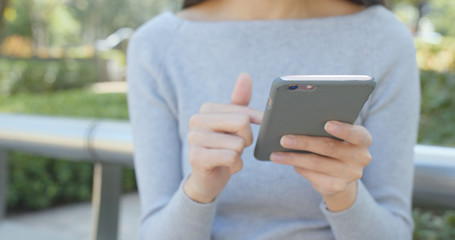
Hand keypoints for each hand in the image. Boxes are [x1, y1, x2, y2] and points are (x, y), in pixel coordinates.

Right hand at [184, 73, 262, 202]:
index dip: (257, 123)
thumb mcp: (233, 124)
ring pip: (238, 144)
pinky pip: (231, 157)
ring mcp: (194, 138)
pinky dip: (236, 166)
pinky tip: (227, 167)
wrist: (208, 179)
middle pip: (242, 123)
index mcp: (207, 108)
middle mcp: (197, 120)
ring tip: (228, 157)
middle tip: (238, 147)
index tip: (259, 129)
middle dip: (247, 140)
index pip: (243, 111)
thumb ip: (240, 102)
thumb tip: (245, 75)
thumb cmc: (223, 148)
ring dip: (240, 155)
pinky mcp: (195, 157)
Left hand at [270, 121, 371, 211]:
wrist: (341, 173)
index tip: (327, 124)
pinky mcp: (337, 186)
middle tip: (284, 139)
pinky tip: (286, 162)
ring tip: (276, 155)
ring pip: (317, 164)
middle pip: (329, 148)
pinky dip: (298, 168)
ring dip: (293, 158)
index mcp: (362, 139)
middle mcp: (361, 157)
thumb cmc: (332, 143)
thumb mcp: (334, 134)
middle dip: (304, 142)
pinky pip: (314, 176)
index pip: (357, 134)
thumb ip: (319, 125)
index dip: (343, 130)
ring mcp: (350, 174)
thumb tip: (286, 119)